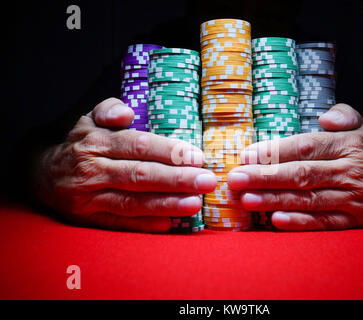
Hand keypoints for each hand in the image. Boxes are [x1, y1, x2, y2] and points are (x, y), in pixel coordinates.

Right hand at [33, 98, 216, 232]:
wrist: (41, 174)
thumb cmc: (79, 144)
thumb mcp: (88, 119)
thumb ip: (109, 110)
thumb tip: (127, 113)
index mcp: (97, 142)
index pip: (138, 146)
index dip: (169, 152)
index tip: (198, 158)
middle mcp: (93, 169)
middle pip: (140, 175)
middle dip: (177, 179)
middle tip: (207, 182)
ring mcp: (89, 197)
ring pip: (132, 202)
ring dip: (166, 204)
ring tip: (196, 204)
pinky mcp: (87, 218)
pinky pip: (119, 222)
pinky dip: (144, 225)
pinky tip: (169, 224)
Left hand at [227, 104, 362, 230]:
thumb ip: (343, 115)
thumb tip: (323, 118)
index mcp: (348, 145)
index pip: (305, 147)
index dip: (274, 152)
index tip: (246, 155)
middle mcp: (350, 171)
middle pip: (301, 174)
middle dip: (265, 177)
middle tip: (235, 179)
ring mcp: (353, 198)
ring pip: (308, 200)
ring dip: (274, 200)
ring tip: (246, 199)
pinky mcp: (355, 221)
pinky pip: (324, 223)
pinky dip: (299, 223)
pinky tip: (275, 221)